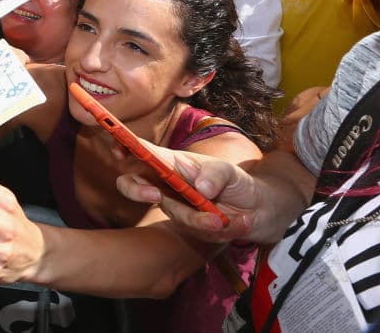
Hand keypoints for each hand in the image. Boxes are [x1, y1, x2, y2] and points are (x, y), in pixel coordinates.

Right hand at [115, 143, 260, 242]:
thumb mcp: (230, 171)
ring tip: (223, 220)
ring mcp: (175, 207)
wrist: (260, 210)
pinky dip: (220, 229)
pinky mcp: (188, 228)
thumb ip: (215, 175)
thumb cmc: (237, 182)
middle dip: (136, 191)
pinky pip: (196, 232)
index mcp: (171, 163)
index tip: (119, 152)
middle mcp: (166, 184)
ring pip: (175, 215)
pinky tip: (238, 222)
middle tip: (154, 196)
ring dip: (201, 220)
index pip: (143, 152)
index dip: (124, 147)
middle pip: (133, 184)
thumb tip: (201, 189)